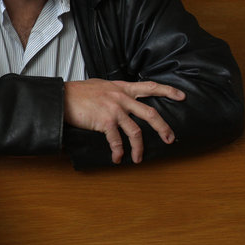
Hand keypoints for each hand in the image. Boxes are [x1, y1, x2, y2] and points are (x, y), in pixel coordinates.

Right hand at [63, 79, 185, 163]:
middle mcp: (121, 98)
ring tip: (139, 158)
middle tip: (170, 138)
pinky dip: (118, 152)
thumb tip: (120, 97)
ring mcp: (114, 109)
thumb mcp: (101, 85)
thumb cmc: (78, 92)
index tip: (181, 96)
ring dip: (139, 148)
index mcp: (122, 88)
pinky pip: (116, 140)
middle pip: (150, 113)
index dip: (168, 91)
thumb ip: (114, 91)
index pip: (150, 87)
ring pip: (136, 131)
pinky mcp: (105, 121)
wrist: (63, 97)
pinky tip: (117, 158)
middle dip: (163, 128)